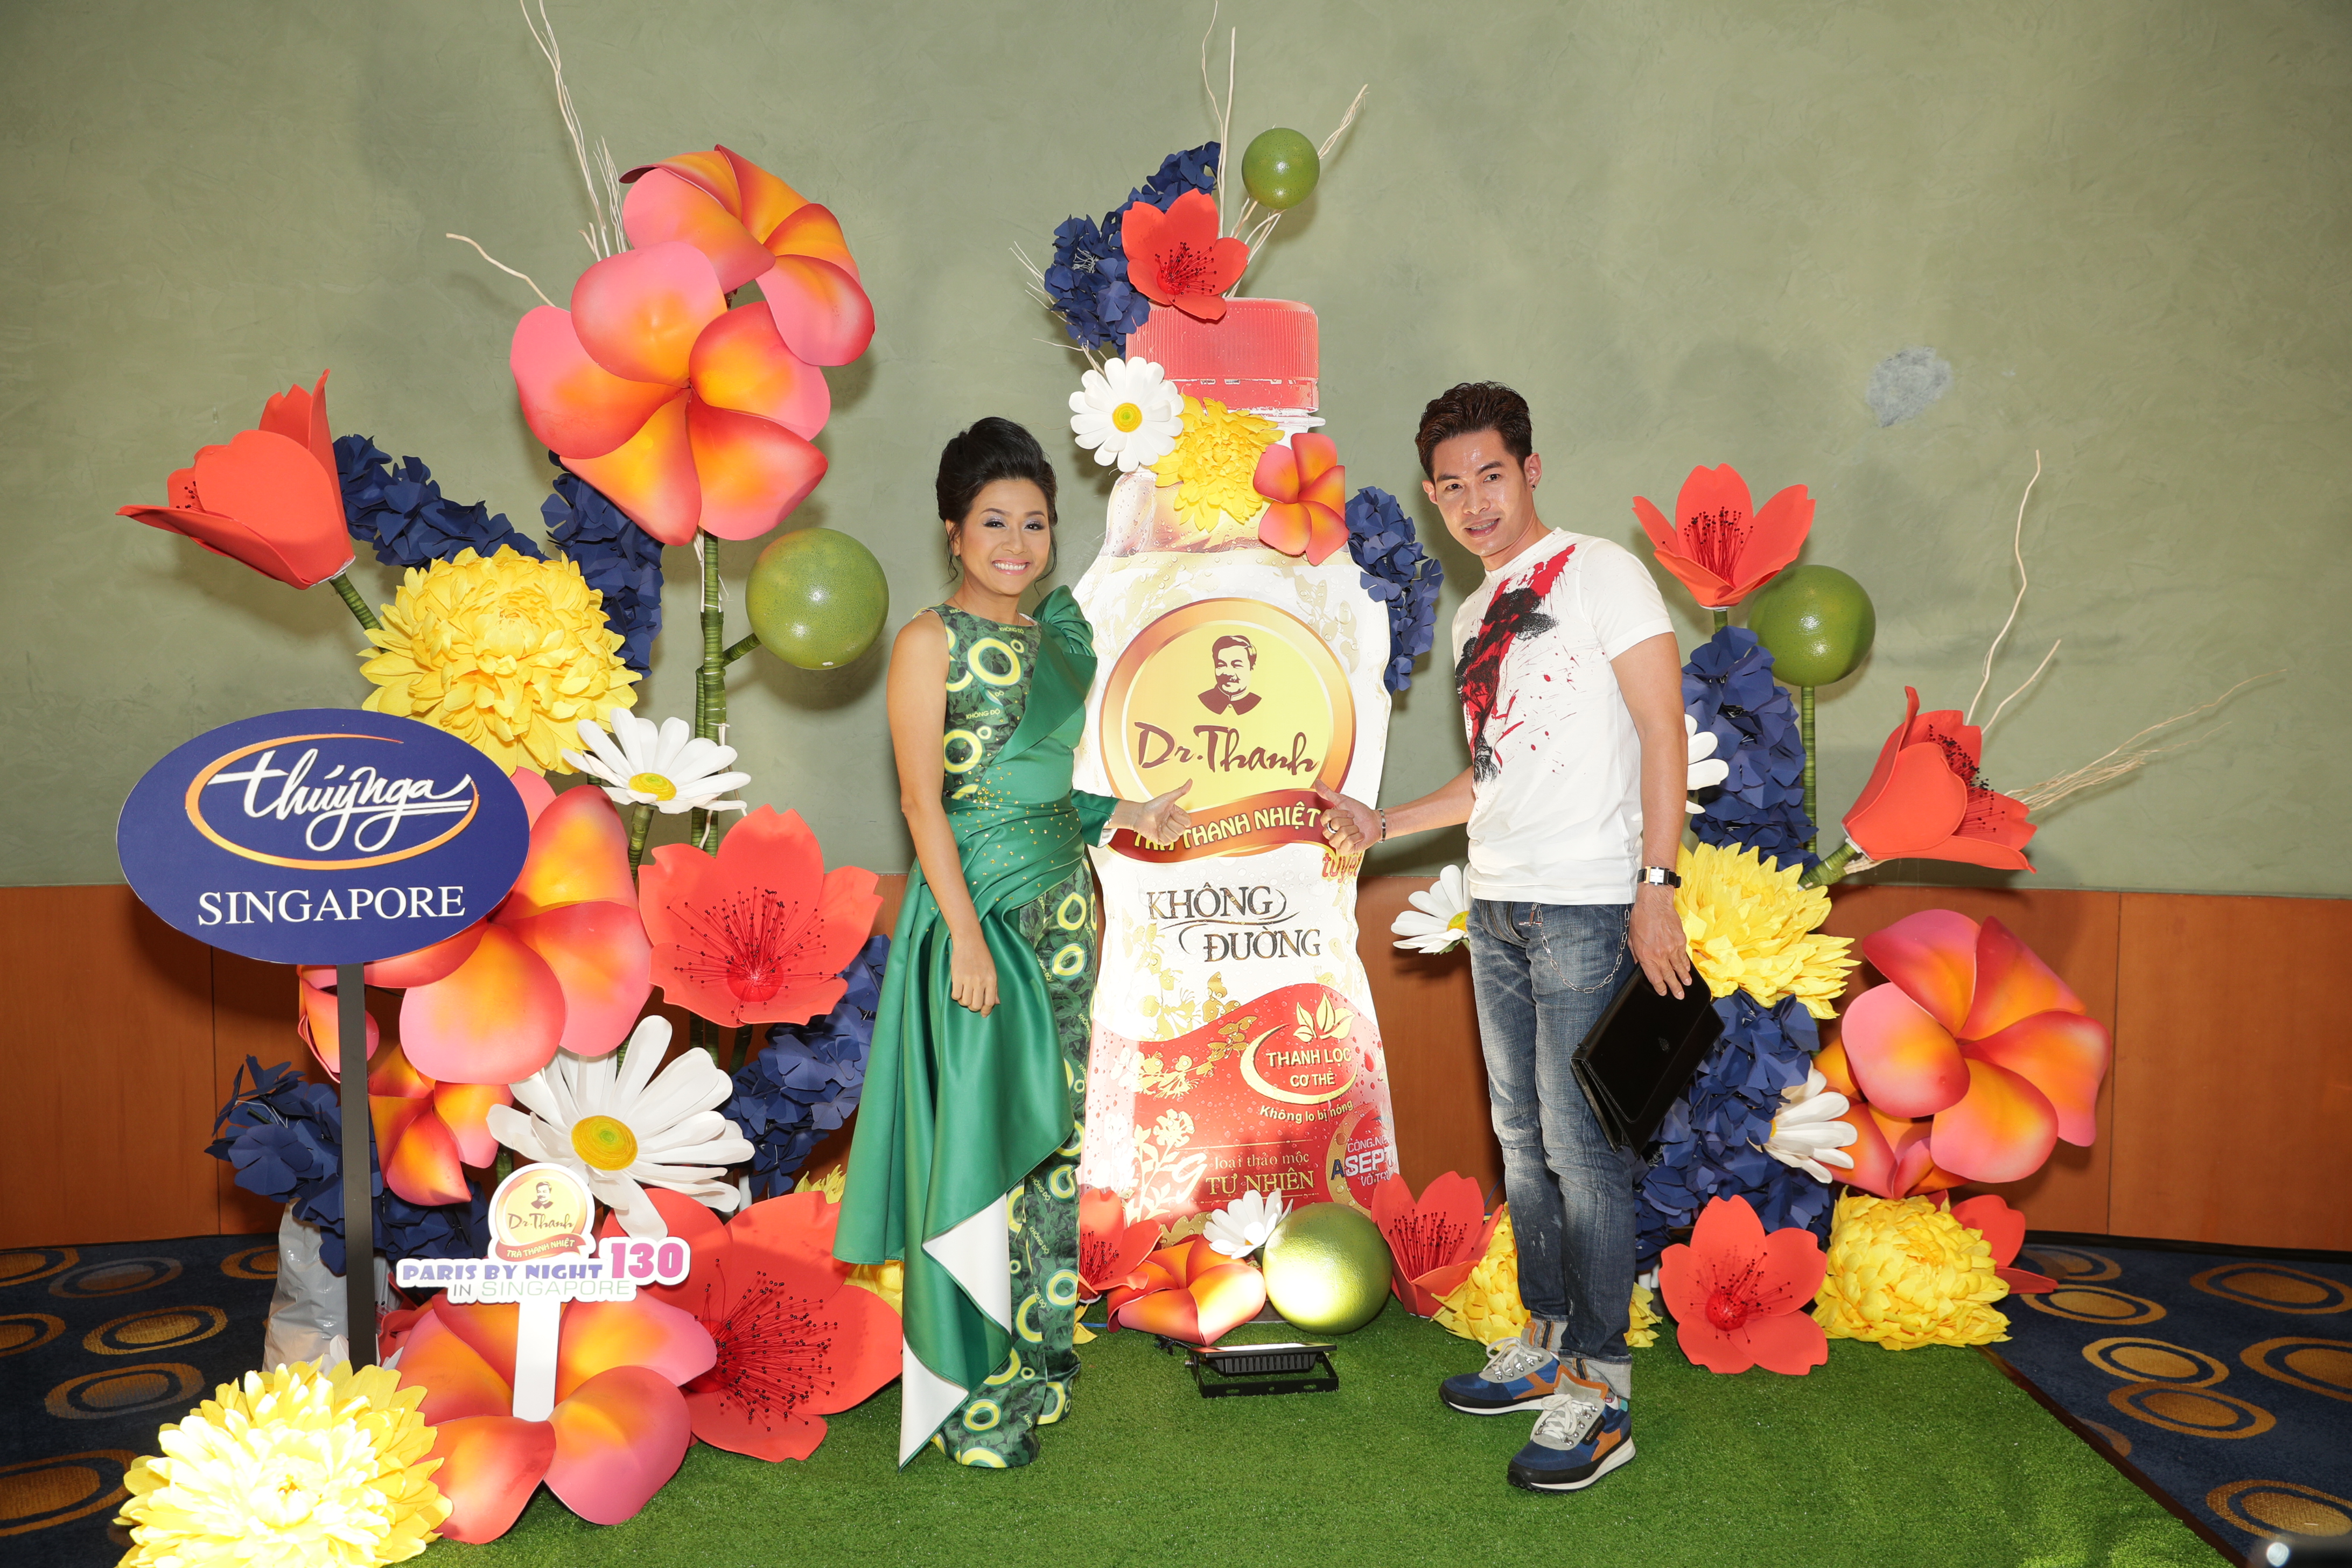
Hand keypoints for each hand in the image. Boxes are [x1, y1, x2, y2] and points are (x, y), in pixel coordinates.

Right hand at [949, 933, 998, 1014]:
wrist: (969, 942)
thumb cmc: (982, 955)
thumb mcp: (992, 971)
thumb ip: (994, 988)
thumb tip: (996, 1003)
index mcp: (991, 980)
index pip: (989, 1002)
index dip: (986, 1011)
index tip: (983, 1013)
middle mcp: (980, 981)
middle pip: (976, 1005)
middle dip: (974, 1007)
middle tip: (972, 1001)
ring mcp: (968, 979)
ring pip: (965, 1002)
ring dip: (964, 1001)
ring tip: (964, 994)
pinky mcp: (957, 977)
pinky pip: (955, 995)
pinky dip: (956, 996)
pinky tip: (958, 990)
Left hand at [1114, 779, 1192, 842]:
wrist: (1139, 815)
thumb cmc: (1152, 805)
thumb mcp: (1167, 798)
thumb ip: (1180, 791)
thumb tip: (1190, 780)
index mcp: (1179, 817)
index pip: (1188, 822)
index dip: (1179, 817)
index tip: (1170, 812)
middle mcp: (1175, 826)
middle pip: (1182, 830)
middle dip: (1171, 823)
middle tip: (1163, 819)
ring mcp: (1169, 834)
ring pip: (1175, 837)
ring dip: (1165, 830)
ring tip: (1159, 824)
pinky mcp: (1162, 841)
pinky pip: (1168, 842)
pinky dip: (1161, 836)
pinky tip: (1157, 830)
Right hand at [1314, 783, 1380, 853]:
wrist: (1374, 822)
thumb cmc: (1359, 812)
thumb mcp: (1343, 800)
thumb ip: (1328, 793)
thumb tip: (1317, 782)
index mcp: (1328, 823)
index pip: (1326, 817)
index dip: (1340, 813)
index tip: (1349, 813)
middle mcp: (1330, 834)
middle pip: (1334, 825)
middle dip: (1348, 821)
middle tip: (1353, 821)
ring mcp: (1337, 843)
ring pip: (1341, 834)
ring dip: (1353, 829)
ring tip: (1356, 829)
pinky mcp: (1344, 851)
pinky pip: (1348, 842)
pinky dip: (1357, 837)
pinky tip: (1359, 836)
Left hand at [1630, 883, 1691, 998]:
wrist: (1654, 904)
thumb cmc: (1641, 919)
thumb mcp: (1632, 939)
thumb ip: (1637, 956)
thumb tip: (1641, 966)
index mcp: (1646, 956)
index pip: (1654, 977)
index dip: (1660, 987)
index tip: (1664, 993)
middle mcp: (1660, 954)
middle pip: (1669, 975)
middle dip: (1674, 987)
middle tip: (1679, 996)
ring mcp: (1672, 948)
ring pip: (1679, 967)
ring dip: (1683, 978)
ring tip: (1687, 985)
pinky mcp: (1680, 941)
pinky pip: (1683, 956)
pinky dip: (1686, 964)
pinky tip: (1688, 969)